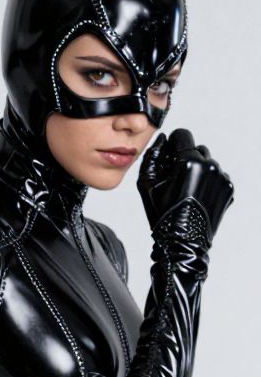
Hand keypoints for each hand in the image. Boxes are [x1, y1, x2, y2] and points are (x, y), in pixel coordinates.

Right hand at [137, 129, 233, 243]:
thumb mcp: (147, 184)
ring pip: (207, 163)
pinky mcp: (228, 188)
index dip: (172, 144)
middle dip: (185, 160)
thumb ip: (153, 157)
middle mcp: (209, 166)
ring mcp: (221, 177)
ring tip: (185, 191)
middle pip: (196, 149)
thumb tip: (162, 140)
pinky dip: (206, 182)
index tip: (168, 156)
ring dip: (197, 171)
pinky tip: (195, 197)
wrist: (181, 242)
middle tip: (175, 180)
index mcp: (189, 162)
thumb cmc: (163, 215)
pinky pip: (216, 176)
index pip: (183, 135)